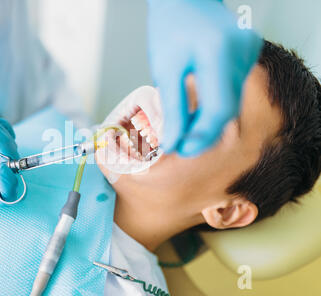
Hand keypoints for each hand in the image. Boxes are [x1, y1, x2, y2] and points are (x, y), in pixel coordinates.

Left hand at [148, 0, 262, 155]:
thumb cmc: (170, 26)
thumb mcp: (165, 69)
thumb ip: (172, 109)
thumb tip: (173, 143)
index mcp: (218, 52)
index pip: (218, 109)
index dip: (200, 136)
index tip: (182, 149)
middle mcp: (242, 52)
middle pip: (228, 109)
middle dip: (204, 132)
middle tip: (182, 145)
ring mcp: (250, 52)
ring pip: (232, 102)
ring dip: (209, 119)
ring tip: (186, 128)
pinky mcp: (249, 53)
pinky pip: (234, 88)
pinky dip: (216, 103)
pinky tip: (199, 107)